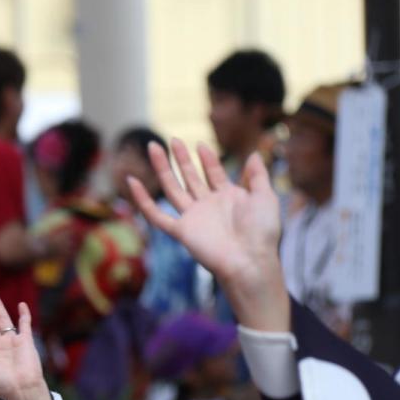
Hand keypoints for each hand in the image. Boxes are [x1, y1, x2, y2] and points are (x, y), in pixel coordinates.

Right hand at [128, 140, 290, 331]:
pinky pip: (156, 216)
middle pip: (190, 177)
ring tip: (154, 147)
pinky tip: (133, 183)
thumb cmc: (262, 232)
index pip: (213, 172)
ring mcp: (193, 217)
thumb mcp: (266, 197)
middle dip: (181, 158)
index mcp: (228, 197)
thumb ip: (258, 176)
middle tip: (172, 139)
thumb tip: (254, 154)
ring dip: (163, 168)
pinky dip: (143, 201)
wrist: (251, 259)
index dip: (207, 158)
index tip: (200, 144)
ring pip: (172, 189)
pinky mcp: (181, 231)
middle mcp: (208, 206)